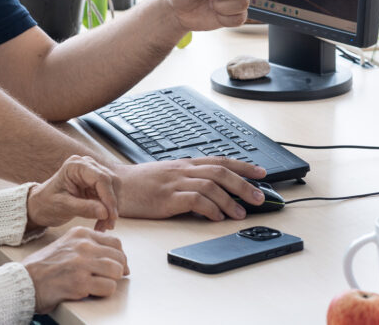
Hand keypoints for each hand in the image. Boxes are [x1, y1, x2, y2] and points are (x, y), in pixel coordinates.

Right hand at [22, 226, 128, 313]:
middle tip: (112, 278)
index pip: (115, 242)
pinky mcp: (80, 282)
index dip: (119, 256)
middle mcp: (83, 245)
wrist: (26, 280)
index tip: (118, 265)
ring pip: (117, 270)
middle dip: (119, 269)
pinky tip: (93, 291)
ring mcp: (82, 263)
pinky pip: (108, 287)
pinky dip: (104, 292)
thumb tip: (113, 257)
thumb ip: (87, 245)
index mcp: (80, 234)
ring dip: (112, 280)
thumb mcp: (66, 244)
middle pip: (119, 256)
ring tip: (101, 284)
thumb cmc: (45, 265)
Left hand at [26, 155, 119, 231]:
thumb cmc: (46, 203)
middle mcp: (87, 165)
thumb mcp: (63, 206)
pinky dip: (108, 210)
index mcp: (76, 165)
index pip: (101, 178)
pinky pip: (109, 196)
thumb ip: (84, 208)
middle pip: (111, 182)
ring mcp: (92, 173)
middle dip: (111, 205)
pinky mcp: (95, 183)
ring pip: (113, 189)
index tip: (110, 216)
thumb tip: (106, 213)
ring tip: (102, 227)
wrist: (40, 205)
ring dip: (111, 209)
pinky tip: (102, 223)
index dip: (109, 198)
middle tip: (107, 226)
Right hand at [112, 157, 267, 219]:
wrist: (116, 186)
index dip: (243, 166)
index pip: (219, 161)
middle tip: (259, 196)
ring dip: (230, 199)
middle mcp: (182, 170)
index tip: (261, 173)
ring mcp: (175, 183)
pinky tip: (217, 217)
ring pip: (211, 185)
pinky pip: (194, 200)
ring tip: (241, 213)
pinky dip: (209, 208)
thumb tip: (211, 190)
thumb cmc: (140, 183)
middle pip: (220, 172)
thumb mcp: (167, 175)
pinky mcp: (167, 198)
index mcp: (184, 164)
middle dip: (243, 184)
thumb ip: (188, 179)